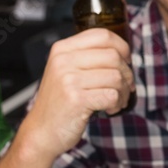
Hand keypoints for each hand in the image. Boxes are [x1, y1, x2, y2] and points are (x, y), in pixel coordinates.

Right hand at [16, 28, 134, 162]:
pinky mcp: (76, 99)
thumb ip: (89, 57)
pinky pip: (112, 95)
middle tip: (126, 86)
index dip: (122, 46)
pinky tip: (110, 109)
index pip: (102, 35)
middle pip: (113, 56)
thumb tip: (125, 52)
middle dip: (127, 73)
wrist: (40, 132)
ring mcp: (68, 80)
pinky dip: (117, 104)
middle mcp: (63, 61)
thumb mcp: (67, 71)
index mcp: (62, 49)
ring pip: (116, 77)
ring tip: (117, 100)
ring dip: (124, 91)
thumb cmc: (60, 102)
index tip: (127, 59)